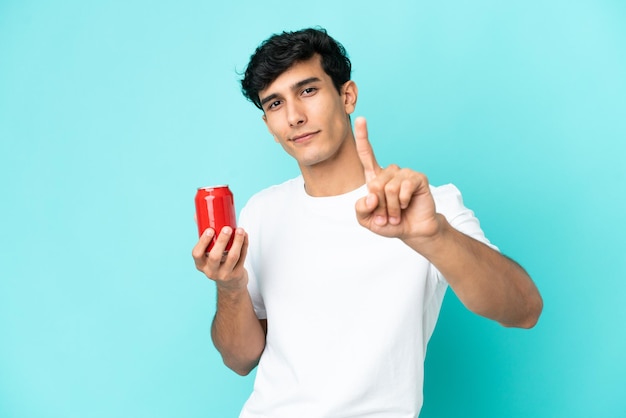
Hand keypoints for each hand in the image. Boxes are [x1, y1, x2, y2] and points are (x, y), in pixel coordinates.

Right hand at [192, 226, 248, 291]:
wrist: (230, 283)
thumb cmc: (217, 262)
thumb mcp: (207, 252)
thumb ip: (204, 235)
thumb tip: (196, 214)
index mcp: (201, 264)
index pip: (197, 254)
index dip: (203, 242)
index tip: (210, 230)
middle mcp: (211, 271)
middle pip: (215, 256)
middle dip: (222, 241)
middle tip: (227, 228)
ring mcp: (225, 274)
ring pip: (232, 257)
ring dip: (237, 241)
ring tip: (240, 230)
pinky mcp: (237, 274)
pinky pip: (242, 258)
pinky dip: (244, 245)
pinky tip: (245, 236)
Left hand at [354, 116, 440, 241]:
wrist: (414, 231)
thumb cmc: (390, 223)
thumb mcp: (367, 220)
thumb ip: (360, 210)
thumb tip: (370, 196)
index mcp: (376, 178)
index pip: (367, 155)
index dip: (363, 137)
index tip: (361, 119)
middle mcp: (390, 172)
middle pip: (375, 183)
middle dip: (379, 206)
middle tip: (386, 217)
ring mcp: (405, 174)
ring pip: (389, 187)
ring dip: (391, 206)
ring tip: (396, 215)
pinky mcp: (418, 179)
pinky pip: (404, 187)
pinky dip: (402, 202)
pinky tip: (407, 205)